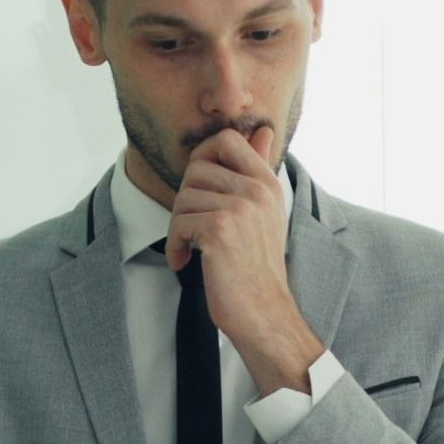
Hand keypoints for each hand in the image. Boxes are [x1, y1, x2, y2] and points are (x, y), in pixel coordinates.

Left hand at [167, 128, 322, 394]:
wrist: (264, 312)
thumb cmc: (258, 267)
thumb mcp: (266, 212)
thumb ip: (259, 169)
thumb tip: (264, 131)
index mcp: (267, 183)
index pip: (226, 140)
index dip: (202, 157)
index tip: (200, 188)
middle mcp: (257, 190)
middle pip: (196, 168)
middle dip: (185, 198)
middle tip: (192, 225)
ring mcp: (240, 209)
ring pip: (184, 196)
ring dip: (179, 226)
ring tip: (191, 248)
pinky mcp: (220, 230)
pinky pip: (179, 221)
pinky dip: (176, 245)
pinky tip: (185, 262)